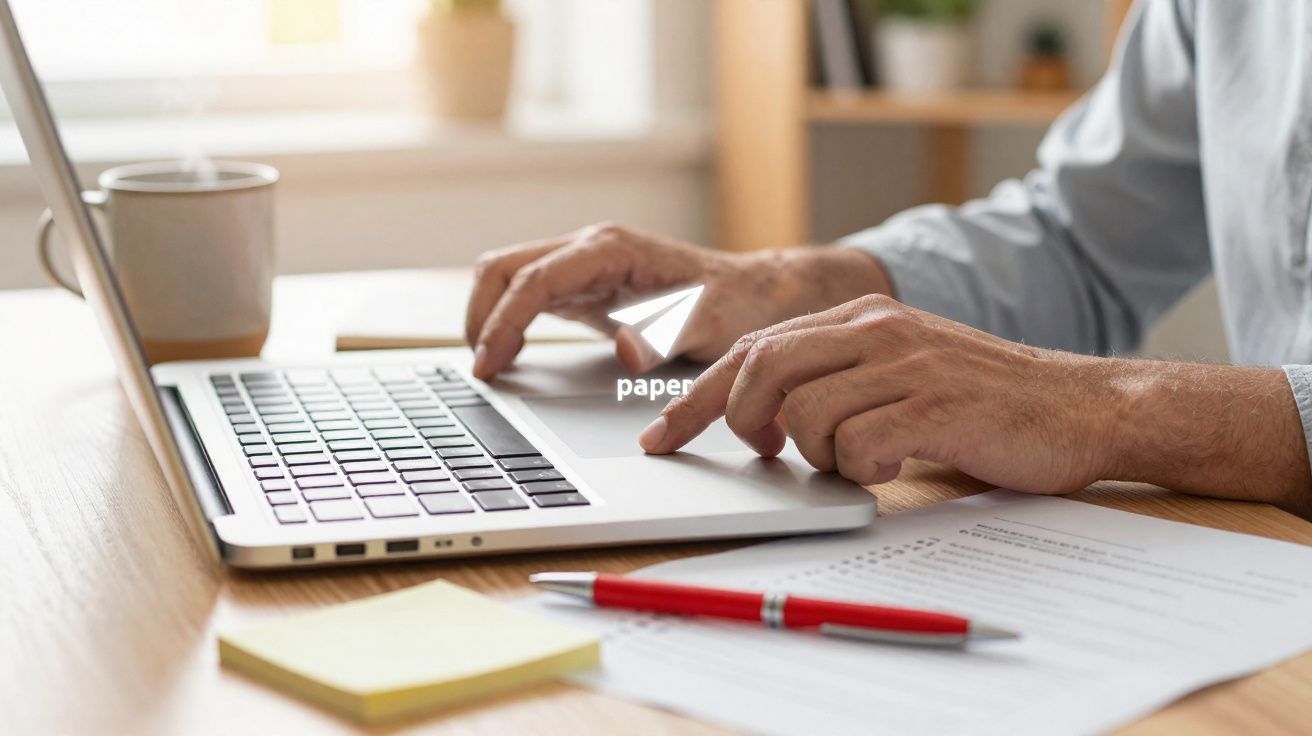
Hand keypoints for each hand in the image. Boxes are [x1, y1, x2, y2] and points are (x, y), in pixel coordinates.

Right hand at [465, 223, 889, 378]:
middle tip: (481, 369)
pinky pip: (527, 295)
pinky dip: (506, 321)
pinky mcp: (584, 287)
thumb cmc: (737, 305)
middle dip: (480, 314)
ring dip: (487, 316)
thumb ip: (668, 333)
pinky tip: (508, 356)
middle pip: (503, 267)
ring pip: (507, 277)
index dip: (502, 321)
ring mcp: (583, 265)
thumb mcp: (711, 323)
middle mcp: (589, 249)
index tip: (488, 362)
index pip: (533, 278)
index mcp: (611, 250)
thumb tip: (625, 347)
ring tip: (488, 366)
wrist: (757, 295)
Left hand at [640, 294, 1120, 492]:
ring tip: (861, 458)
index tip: (660, 437)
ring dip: (817, 454)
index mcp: (859, 317)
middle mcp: (876, 330)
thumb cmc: (981, 400)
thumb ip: (832, 379)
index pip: (751, 348)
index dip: (695, 398)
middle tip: (770, 453)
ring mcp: (905, 364)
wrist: (1079, 406)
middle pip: (759, 368)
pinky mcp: (935, 405)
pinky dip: (864, 469)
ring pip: (803, 414)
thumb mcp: (897, 370)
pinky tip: (896, 463)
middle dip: (741, 422)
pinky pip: (858, 446)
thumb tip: (759, 418)